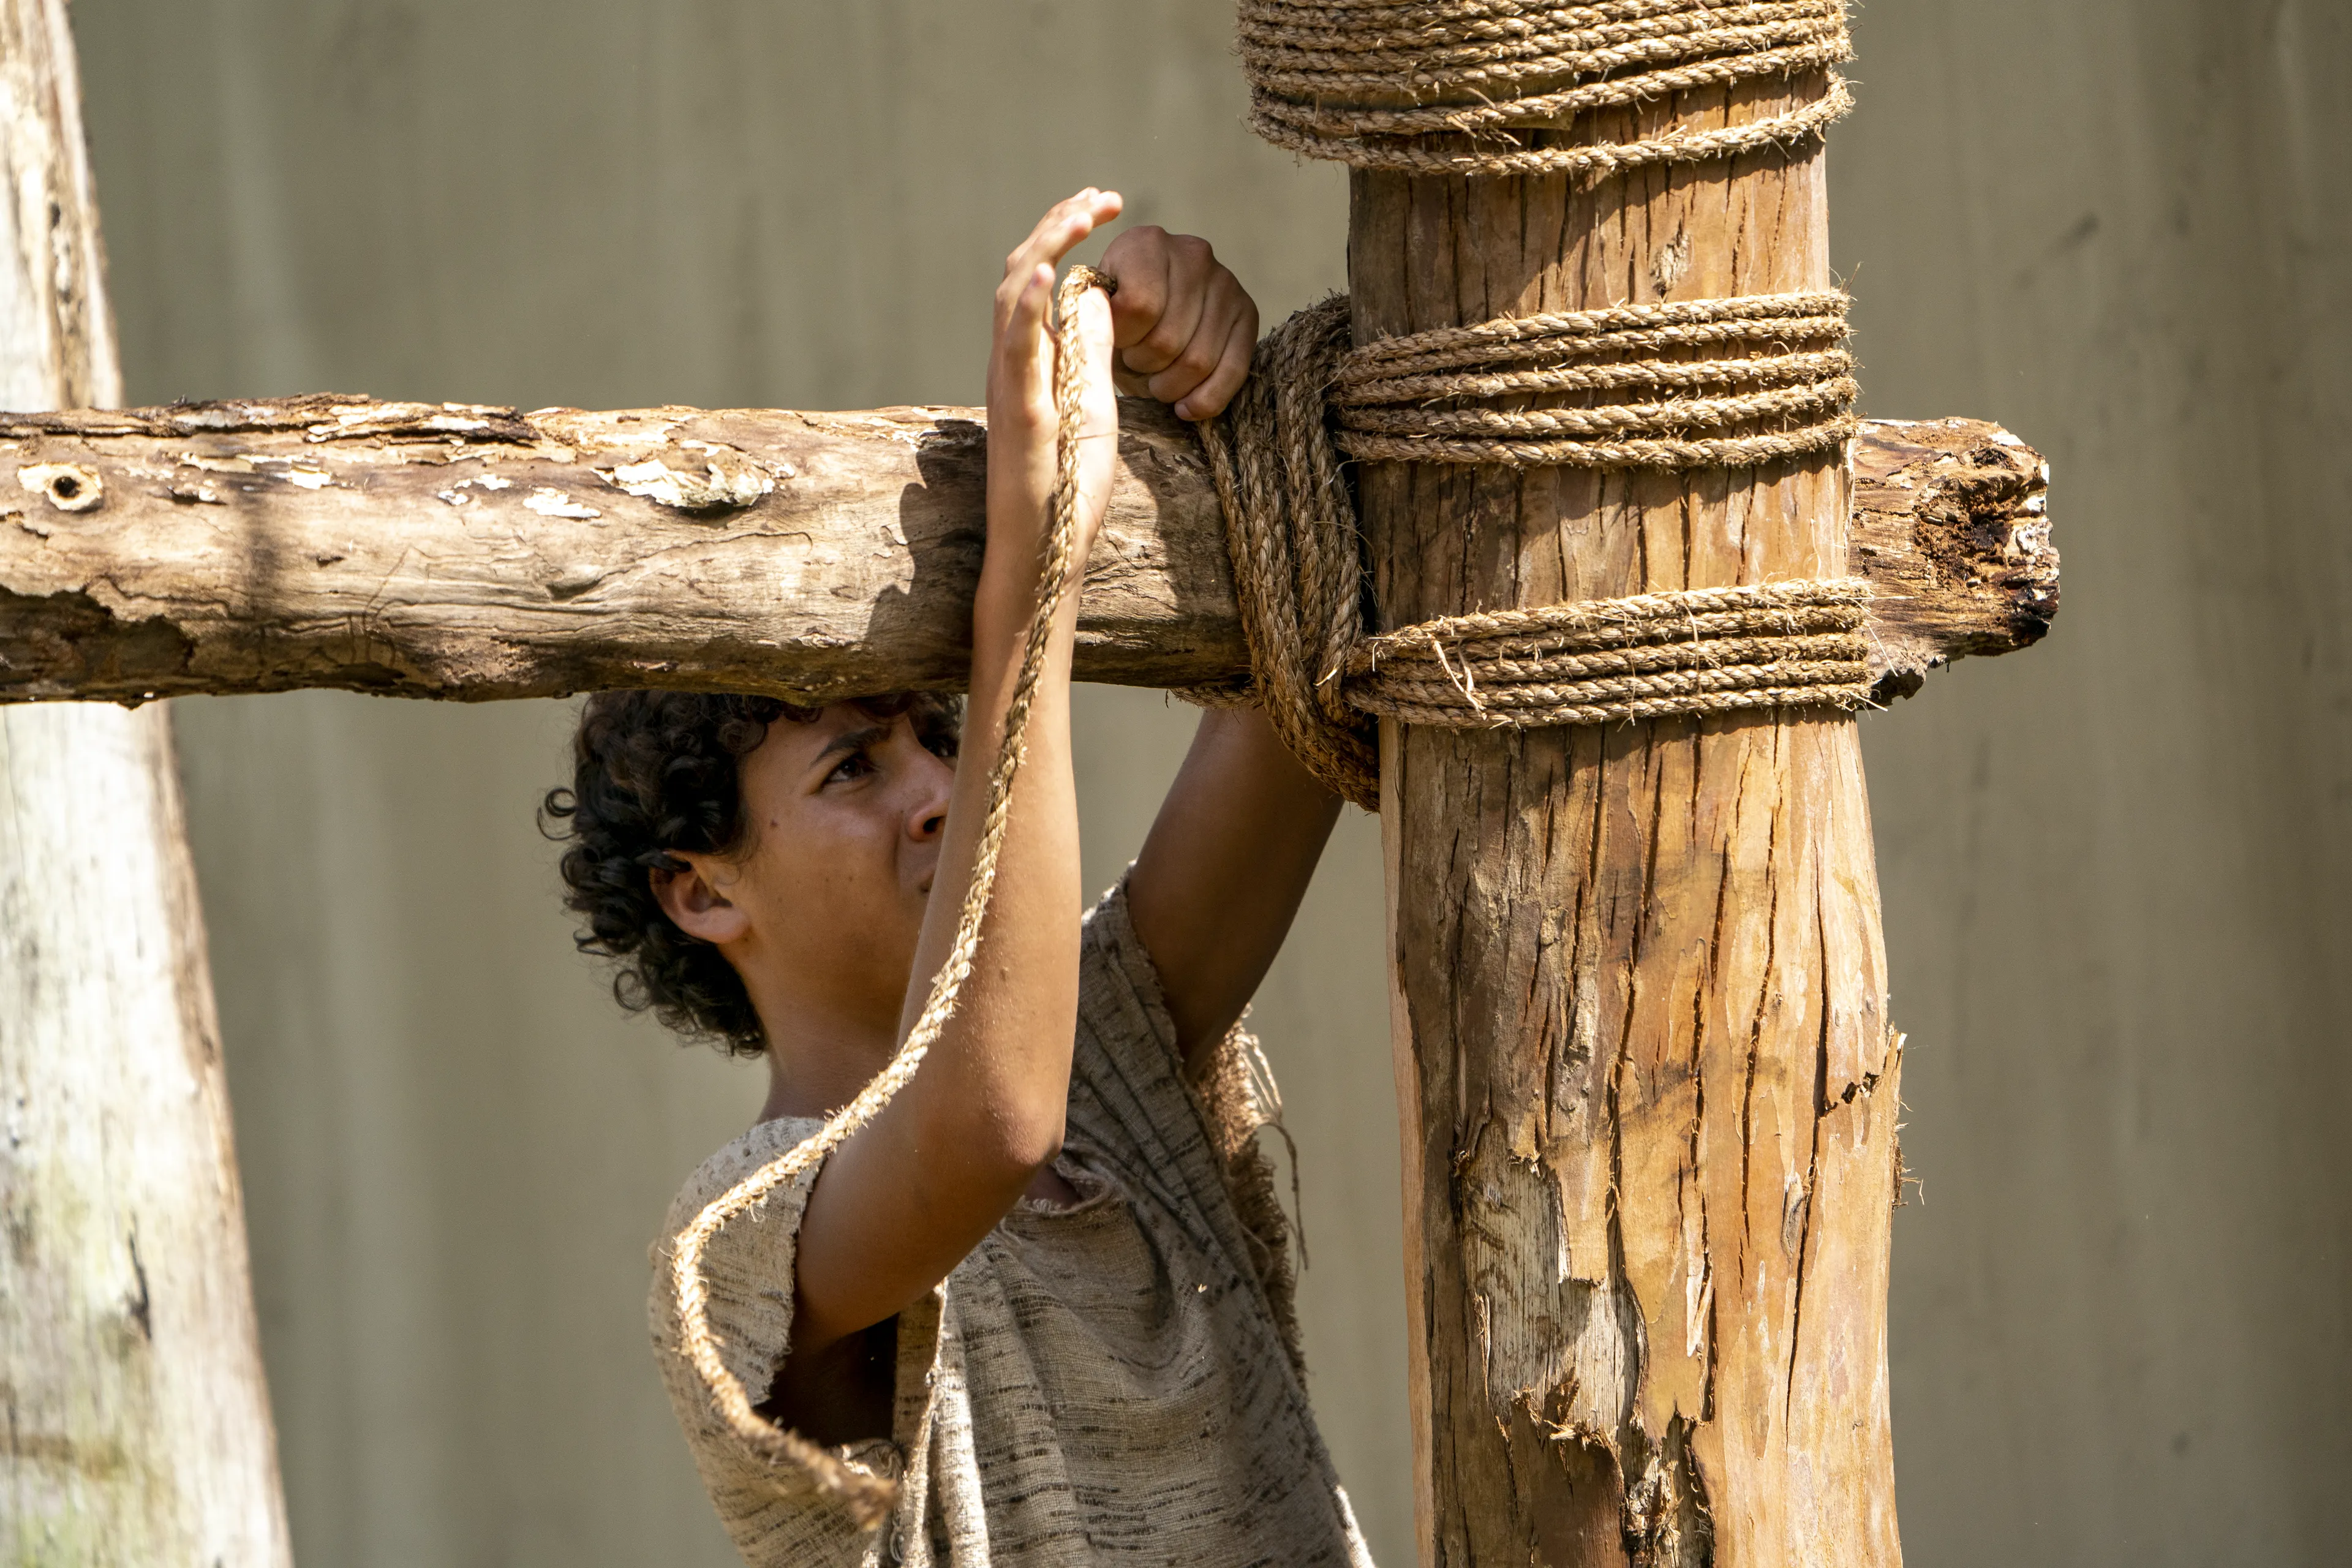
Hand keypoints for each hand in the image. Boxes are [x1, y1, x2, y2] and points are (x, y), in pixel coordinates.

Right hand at [986, 189, 1121, 587]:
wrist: (1043, 554)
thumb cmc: (1069, 490)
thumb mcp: (1094, 406)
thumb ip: (1093, 352)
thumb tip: (1103, 297)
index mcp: (1028, 362)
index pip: (1040, 280)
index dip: (1066, 235)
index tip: (1104, 204)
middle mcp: (1010, 366)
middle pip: (1022, 275)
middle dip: (1058, 225)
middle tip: (1100, 194)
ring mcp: (1011, 389)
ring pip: (1013, 300)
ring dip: (1046, 248)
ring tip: (1080, 213)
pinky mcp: (1021, 418)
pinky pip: (1019, 355)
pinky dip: (1032, 310)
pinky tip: (1054, 274)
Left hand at [1100, 226, 1260, 420]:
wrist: (1152, 318)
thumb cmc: (1118, 320)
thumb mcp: (1097, 316)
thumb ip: (1095, 322)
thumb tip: (1104, 325)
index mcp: (1145, 244)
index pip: (1140, 307)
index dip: (1123, 340)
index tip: (1114, 343)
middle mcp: (1191, 253)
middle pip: (1168, 339)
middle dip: (1145, 366)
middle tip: (1137, 365)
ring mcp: (1225, 282)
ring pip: (1198, 361)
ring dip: (1170, 386)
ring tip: (1156, 381)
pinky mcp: (1248, 312)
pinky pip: (1233, 371)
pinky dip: (1205, 400)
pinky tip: (1185, 407)